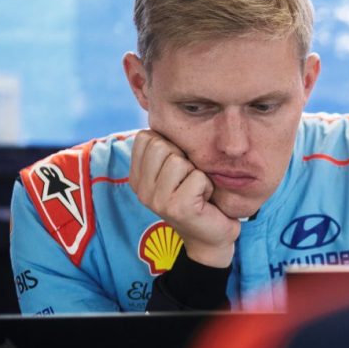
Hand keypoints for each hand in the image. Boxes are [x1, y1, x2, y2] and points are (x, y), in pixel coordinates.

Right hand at [130, 130, 240, 267]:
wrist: (211, 236)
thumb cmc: (197, 197)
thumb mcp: (175, 169)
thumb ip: (164, 147)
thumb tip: (161, 110)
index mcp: (136, 177)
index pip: (145, 136)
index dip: (169, 145)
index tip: (178, 167)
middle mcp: (141, 190)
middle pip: (161, 145)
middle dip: (183, 158)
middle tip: (189, 180)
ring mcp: (156, 200)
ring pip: (179, 160)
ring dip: (197, 173)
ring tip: (196, 190)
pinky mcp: (176, 208)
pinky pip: (197, 177)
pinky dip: (207, 186)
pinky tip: (203, 200)